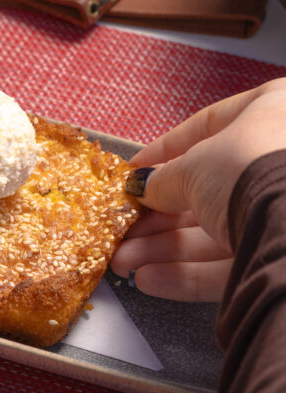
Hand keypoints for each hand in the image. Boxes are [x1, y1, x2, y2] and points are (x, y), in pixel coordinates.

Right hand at [111, 79, 285, 300]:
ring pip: (215, 230)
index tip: (132, 172)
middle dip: (158, 215)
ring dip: (164, 247)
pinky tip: (149, 280)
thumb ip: (162, 179)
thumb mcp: (192, 166)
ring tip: (124, 262)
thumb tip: (141, 188)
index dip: (163, 150)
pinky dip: (189, 272)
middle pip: (207, 188)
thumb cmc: (250, 170)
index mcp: (274, 111)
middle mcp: (284, 159)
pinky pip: (231, 262)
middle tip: (122, 229)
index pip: (209, 125)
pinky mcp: (283, 257)